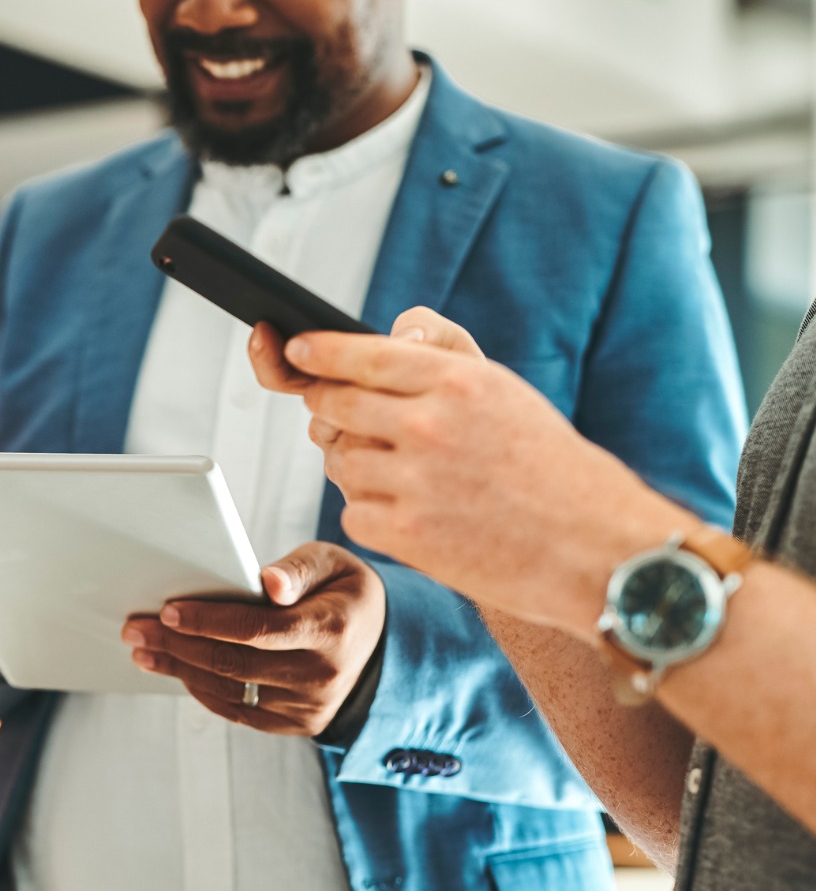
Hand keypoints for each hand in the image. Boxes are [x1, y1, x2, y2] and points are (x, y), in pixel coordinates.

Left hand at [122, 542, 385, 735]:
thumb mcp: (333, 564)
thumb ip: (298, 568)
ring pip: (229, 690)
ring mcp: (309, 706)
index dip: (208, 621)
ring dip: (179, 669)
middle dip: (177, 645)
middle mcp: (322, 675)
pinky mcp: (298, 724)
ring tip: (143, 648)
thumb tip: (269, 582)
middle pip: (234, 663)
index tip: (168, 610)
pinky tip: (175, 669)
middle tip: (135, 628)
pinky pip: (238, 711)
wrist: (380, 645)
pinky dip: (201, 690)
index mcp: (332, 629)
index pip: (258, 630)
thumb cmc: (342, 592)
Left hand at [268, 307, 690, 635]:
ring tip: (409, 477)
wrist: (594, 547)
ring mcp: (414, 482)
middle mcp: (430, 425)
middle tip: (338, 415)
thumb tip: (381, 342)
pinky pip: (352, 510)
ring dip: (357, 465)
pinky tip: (416, 515)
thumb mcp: (504, 390)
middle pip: (335, 403)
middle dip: (328, 406)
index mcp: (458, 381)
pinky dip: (371, 513)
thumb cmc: (549, 467)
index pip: (363, 354)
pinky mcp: (405, 534)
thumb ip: (438, 358)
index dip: (319, 352)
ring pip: (340, 459)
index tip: (296, 349)